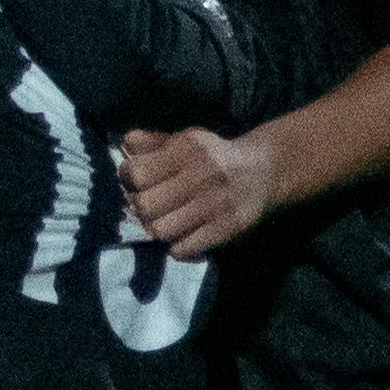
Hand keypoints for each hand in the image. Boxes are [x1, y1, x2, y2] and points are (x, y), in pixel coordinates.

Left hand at [117, 126, 277, 260]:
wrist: (264, 171)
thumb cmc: (213, 156)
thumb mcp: (185, 140)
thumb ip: (152, 142)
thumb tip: (125, 143)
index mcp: (187, 150)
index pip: (137, 173)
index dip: (128, 179)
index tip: (134, 181)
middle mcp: (201, 176)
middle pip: (145, 205)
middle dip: (139, 206)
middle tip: (147, 205)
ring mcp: (215, 204)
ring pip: (161, 230)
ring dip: (156, 228)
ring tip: (162, 221)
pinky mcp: (228, 228)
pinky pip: (185, 248)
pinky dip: (176, 247)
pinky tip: (181, 236)